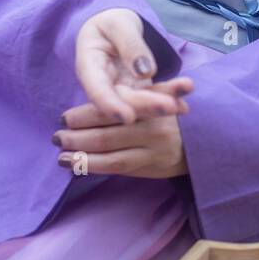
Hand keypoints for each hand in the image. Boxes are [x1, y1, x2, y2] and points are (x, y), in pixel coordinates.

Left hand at [56, 98, 188, 178]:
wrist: (202, 141)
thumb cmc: (169, 114)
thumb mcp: (158, 94)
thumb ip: (135, 93)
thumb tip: (104, 92)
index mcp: (151, 102)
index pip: (112, 109)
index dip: (86, 114)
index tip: (64, 117)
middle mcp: (153, 126)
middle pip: (108, 132)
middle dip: (78, 135)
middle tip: (56, 135)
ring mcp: (153, 149)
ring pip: (111, 154)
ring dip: (82, 154)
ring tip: (61, 155)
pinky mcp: (152, 167)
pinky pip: (118, 167)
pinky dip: (95, 166)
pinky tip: (76, 166)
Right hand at [73, 7, 193, 123]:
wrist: (116, 28)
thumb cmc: (111, 23)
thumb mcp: (118, 24)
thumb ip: (130, 44)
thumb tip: (146, 72)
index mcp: (89, 66)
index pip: (96, 89)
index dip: (110, 105)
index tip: (127, 117)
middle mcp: (103, 84)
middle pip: (123, 100)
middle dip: (146, 106)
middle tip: (170, 106)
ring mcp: (121, 90)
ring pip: (140, 103)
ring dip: (162, 105)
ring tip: (182, 106)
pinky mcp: (138, 91)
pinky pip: (153, 96)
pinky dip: (169, 98)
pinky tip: (184, 106)